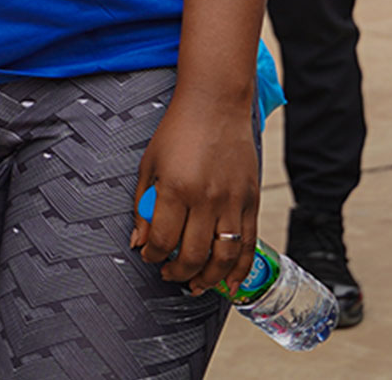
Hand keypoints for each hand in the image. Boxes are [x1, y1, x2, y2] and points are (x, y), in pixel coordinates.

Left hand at [131, 84, 259, 294]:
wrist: (215, 106)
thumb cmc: (176, 133)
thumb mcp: (149, 165)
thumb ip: (142, 205)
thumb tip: (139, 242)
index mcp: (175, 189)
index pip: (163, 239)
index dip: (153, 255)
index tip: (148, 256)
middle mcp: (206, 199)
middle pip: (194, 254)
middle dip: (178, 272)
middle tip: (168, 275)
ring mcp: (233, 202)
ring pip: (224, 257)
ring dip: (210, 279)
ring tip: (196, 285)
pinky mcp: (252, 202)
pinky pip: (249, 245)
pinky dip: (240, 268)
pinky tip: (230, 281)